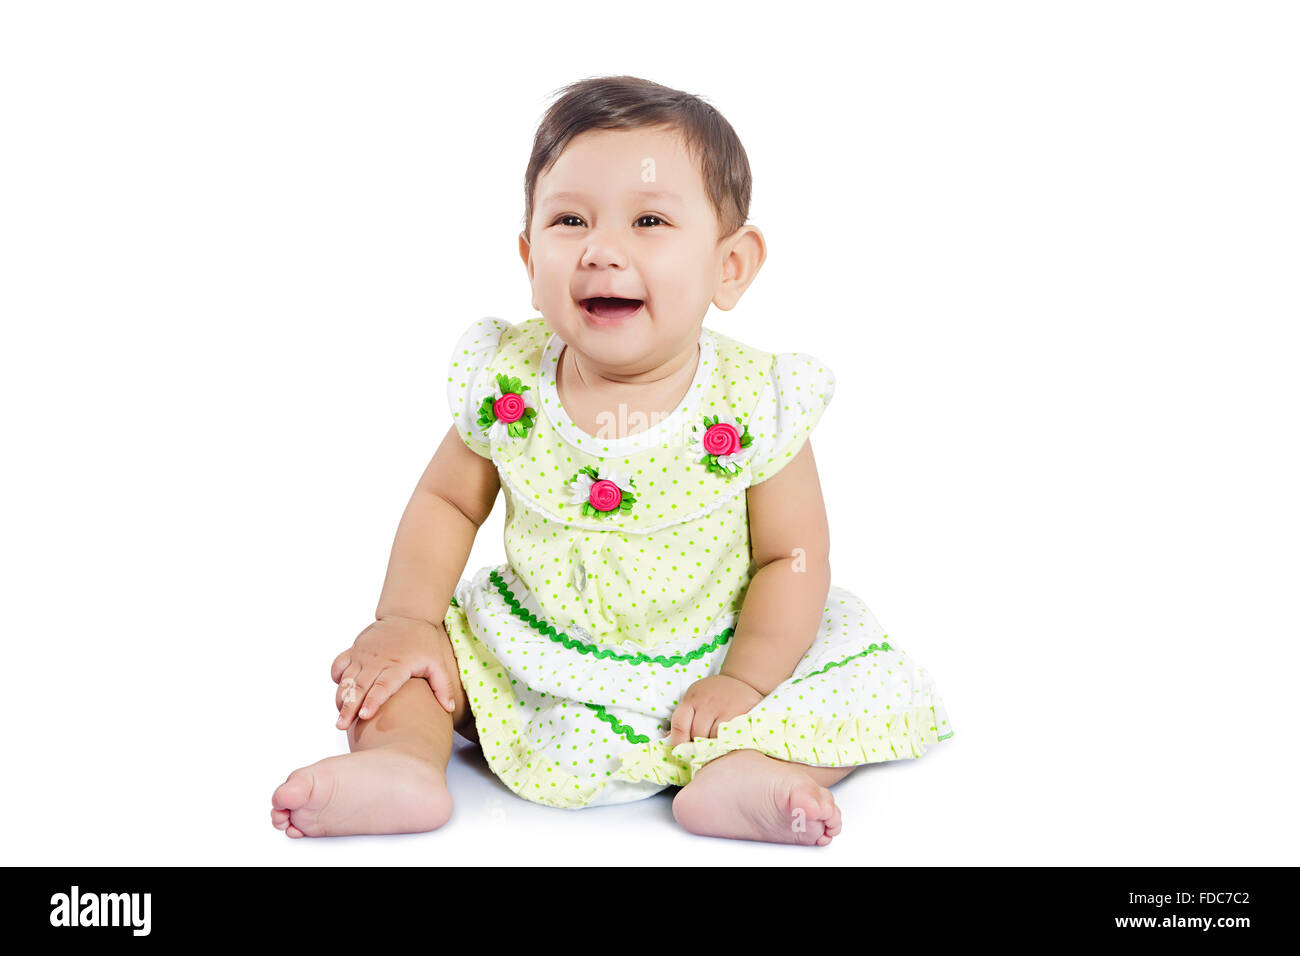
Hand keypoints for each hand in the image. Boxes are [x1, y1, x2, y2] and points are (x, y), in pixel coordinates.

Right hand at [330, 616, 458, 730]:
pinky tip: (340, 691)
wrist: (408, 615)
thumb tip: (448, 710)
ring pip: (346, 679)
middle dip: (349, 707)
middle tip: (341, 726)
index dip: (373, 701)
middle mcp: (377, 660)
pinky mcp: (355, 649)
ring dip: (341, 698)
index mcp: (398, 664)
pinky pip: (339, 664)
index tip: (364, 716)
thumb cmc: (423, 642)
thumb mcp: (438, 663)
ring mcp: (363, 654)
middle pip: (360, 686)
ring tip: (339, 718)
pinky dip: (336, 677)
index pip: (383, 685)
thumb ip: (443, 687)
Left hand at [667, 674, 762, 746]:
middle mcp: (706, 702)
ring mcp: (723, 708)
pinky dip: (724, 743)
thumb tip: (667, 739)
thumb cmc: (716, 694)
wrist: (744, 681)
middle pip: (696, 733)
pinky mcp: (739, 715)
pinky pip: (727, 736)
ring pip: (711, 737)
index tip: (682, 751)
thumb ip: (684, 718)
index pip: (679, 724)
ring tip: (714, 747)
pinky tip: (725, 743)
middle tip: (701, 750)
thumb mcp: (696, 698)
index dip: (678, 741)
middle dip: (696, 745)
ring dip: (711, 745)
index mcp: (692, 698)